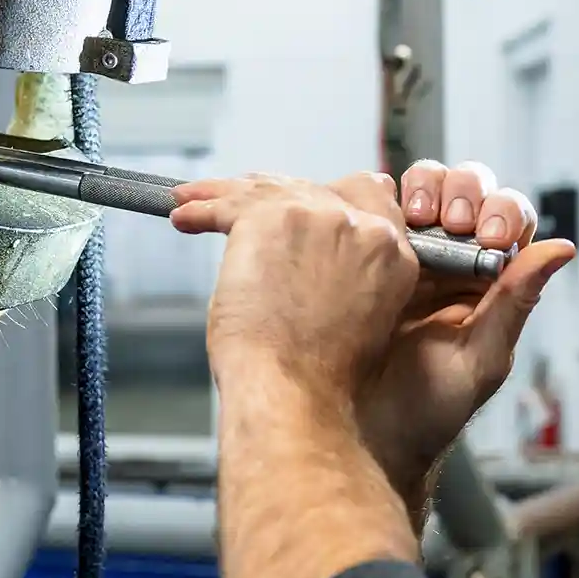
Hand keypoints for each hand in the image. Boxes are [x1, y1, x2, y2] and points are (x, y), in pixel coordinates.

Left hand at [171, 171, 420, 406]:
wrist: (294, 391)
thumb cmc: (320, 377)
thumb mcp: (366, 319)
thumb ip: (351, 275)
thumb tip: (314, 260)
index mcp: (392, 253)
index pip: (367, 197)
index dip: (331, 202)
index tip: (304, 210)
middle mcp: (363, 227)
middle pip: (319, 186)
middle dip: (283, 194)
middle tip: (250, 205)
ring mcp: (319, 218)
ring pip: (270, 188)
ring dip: (232, 194)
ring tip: (199, 203)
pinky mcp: (272, 218)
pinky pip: (230, 201)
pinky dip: (202, 206)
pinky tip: (186, 216)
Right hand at [372, 160, 575, 506]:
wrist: (361, 436)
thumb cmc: (428, 411)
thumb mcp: (480, 360)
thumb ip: (516, 303)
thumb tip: (563, 249)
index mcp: (490, 280)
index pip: (510, 219)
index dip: (503, 212)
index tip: (491, 234)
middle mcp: (450, 258)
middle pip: (467, 190)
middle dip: (463, 192)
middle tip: (452, 220)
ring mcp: (403, 251)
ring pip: (422, 189)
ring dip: (424, 188)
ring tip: (415, 216)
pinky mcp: (360, 252)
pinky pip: (372, 209)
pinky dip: (377, 200)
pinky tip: (378, 219)